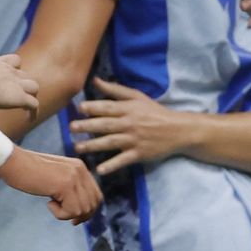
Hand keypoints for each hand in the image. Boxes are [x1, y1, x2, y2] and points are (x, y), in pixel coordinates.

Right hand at [0, 36, 39, 112]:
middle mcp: (11, 73)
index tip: (9, 75)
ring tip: (24, 105)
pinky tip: (29, 118)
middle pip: (24, 75)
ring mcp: (18, 85)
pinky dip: (33, 111)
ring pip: (34, 87)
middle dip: (22, 83)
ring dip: (30, 94)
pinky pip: (34, 105)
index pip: (14, 60)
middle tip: (15, 93)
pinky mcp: (21, 98)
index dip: (13, 67)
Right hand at [0, 148, 101, 223]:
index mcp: (79, 167)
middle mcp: (80, 170)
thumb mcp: (55, 177)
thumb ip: (69, 187)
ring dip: (67, 214)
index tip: (75, 218)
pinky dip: (59, 214)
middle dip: (80, 216)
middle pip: (93, 204)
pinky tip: (47, 203)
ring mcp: (73, 177)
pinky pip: (71, 211)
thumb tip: (81, 212)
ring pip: (82, 210)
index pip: (96, 195)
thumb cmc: (27, 172)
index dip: (88, 210)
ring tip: (51, 204)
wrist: (12, 161)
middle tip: (64, 216)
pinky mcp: (65, 185)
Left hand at [70, 78, 194, 175]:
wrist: (178, 130)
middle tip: (72, 128)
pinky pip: (123, 160)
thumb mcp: (137, 97)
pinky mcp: (139, 154)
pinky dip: (112, 165)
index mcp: (128, 109)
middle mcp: (130, 124)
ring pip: (111, 142)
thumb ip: (115, 90)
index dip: (94, 107)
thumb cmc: (154, 112)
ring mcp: (134, 140)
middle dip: (88, 126)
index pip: (108, 107)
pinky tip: (100, 170)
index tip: (79, 108)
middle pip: (106, 124)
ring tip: (78, 148)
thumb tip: (95, 80)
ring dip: (94, 145)